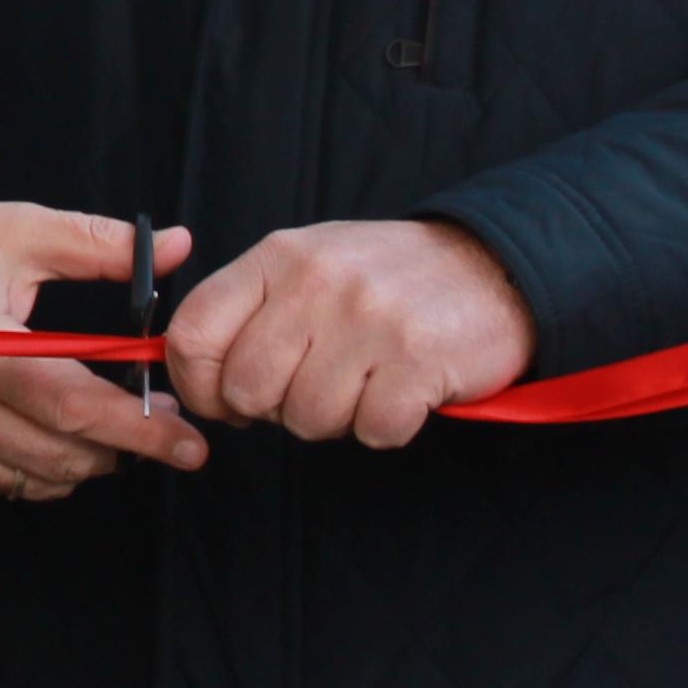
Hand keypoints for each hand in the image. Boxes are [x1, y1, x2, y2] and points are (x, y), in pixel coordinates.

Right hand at [0, 205, 204, 500]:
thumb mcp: (19, 230)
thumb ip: (99, 245)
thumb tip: (177, 246)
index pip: (73, 407)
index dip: (140, 430)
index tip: (192, 442)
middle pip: (66, 454)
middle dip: (126, 444)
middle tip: (159, 416)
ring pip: (42, 479)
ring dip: (87, 457)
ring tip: (104, 418)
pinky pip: (7, 486)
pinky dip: (42, 466)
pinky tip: (48, 427)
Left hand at [162, 219, 534, 446]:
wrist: (495, 266)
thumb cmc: (388, 278)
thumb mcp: (310, 264)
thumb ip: (251, 309)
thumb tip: (199, 379)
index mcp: (279, 257)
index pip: (193, 331)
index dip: (197, 384)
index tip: (223, 400)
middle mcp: (316, 282)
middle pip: (245, 388)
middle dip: (273, 409)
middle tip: (312, 389)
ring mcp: (368, 319)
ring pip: (305, 418)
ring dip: (334, 419)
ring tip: (364, 383)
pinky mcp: (416, 360)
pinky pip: (372, 431)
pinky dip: (387, 426)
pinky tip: (402, 392)